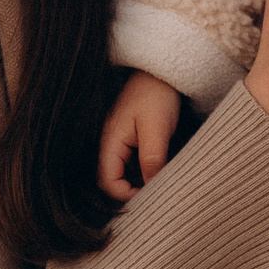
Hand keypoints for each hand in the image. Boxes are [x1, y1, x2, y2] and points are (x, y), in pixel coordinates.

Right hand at [97, 71, 180, 200]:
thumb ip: (152, 159)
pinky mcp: (129, 139)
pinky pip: (129, 164)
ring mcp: (118, 142)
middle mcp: (109, 144)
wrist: (161, 71)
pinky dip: (142, 171)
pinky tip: (158, 171)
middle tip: (156, 195)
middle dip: (131, 192)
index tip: (150, 197)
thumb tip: (152, 188)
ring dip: (138, 182)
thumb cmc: (156, 95)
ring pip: (122, 174)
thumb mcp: (156, 128)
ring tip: (159, 184)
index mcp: (109, 142)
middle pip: (112, 181)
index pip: (107, 182)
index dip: (126, 196)